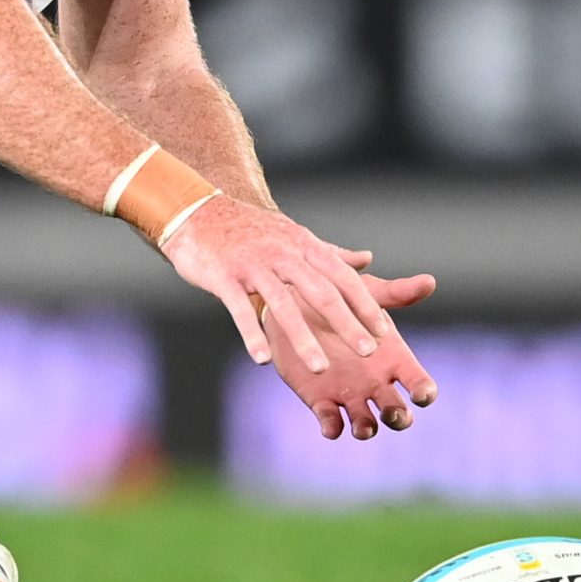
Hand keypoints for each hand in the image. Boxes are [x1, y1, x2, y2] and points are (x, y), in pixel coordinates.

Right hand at [161, 195, 395, 374]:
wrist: (197, 213)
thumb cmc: (250, 230)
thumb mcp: (293, 236)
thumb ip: (330, 253)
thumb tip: (367, 259)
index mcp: (302, 245)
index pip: (342, 277)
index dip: (363, 304)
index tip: (383, 331)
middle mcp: (282, 253)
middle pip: (321, 291)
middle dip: (346, 323)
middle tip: (367, 351)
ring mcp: (252, 264)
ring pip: (283, 304)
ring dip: (303, 338)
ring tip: (320, 368)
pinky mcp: (224, 276)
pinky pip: (240, 309)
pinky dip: (252, 334)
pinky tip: (261, 359)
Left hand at [264, 274, 438, 440]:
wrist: (291, 304)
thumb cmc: (336, 297)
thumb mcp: (365, 293)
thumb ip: (395, 292)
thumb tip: (430, 281)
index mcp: (393, 360)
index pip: (418, 383)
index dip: (424, 392)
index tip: (421, 394)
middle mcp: (376, 383)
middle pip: (397, 412)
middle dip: (398, 418)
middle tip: (390, 413)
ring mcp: (349, 395)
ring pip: (367, 424)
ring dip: (367, 429)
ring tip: (362, 427)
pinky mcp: (321, 400)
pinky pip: (331, 422)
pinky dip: (333, 427)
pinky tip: (330, 424)